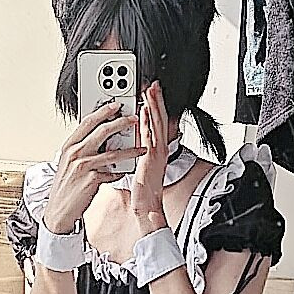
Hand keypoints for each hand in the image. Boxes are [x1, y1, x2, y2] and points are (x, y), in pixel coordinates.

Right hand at [43, 104, 125, 234]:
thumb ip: (81, 149)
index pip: (88, 122)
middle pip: (102, 131)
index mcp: (69, 146)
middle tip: (134, 119)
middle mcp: (75, 153)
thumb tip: (98, 138)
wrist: (58, 210)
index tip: (116, 105)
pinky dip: (123, 171)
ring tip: (142, 148)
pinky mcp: (93, 180)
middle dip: (121, 122)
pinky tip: (129, 170)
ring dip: (131, 149)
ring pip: (113, 152)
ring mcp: (84, 166)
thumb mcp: (68, 162)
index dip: (103, 111)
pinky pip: (113, 172)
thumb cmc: (66, 187)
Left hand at [130, 82, 169, 226]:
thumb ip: (140, 153)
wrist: (147, 208)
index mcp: (155, 151)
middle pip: (159, 119)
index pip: (155, 124)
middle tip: (152, 85)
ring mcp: (156, 153)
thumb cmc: (144, 192)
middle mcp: (158, 150)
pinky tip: (143, 112)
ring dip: (153, 106)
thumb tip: (134, 144)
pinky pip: (149, 137)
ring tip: (149, 91)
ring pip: (156, 124)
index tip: (150, 94)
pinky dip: (147, 123)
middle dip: (155, 101)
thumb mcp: (141, 168)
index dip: (154, 107)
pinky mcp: (151, 159)